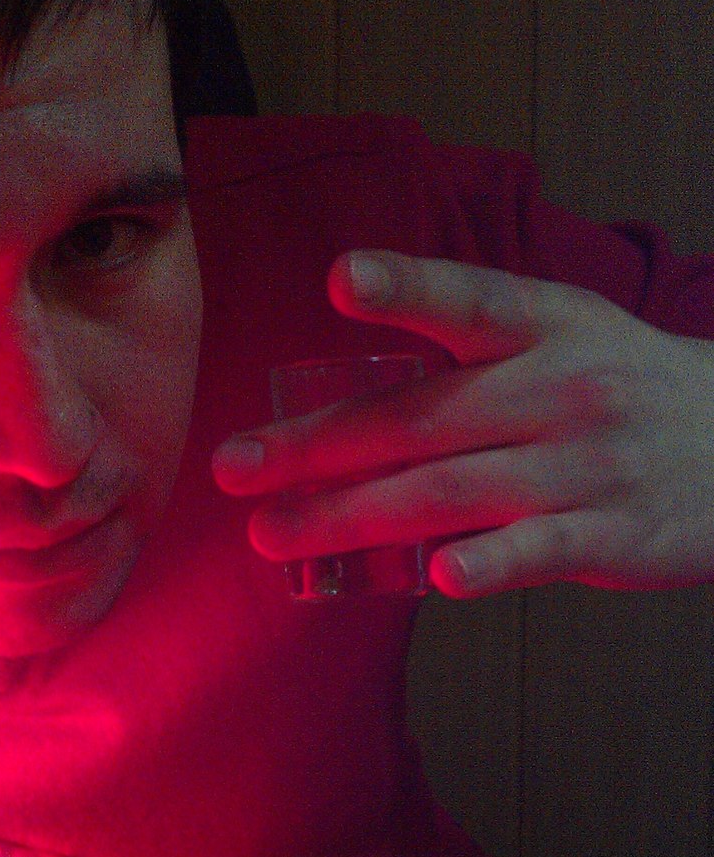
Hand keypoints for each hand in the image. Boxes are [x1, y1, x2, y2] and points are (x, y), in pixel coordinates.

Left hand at [211, 250, 713, 595]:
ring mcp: (587, 465)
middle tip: (233, 466)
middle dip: (318, 445)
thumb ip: (465, 357)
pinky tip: (437, 578)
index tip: (338, 278)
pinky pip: (541, 551)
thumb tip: (340, 403)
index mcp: (546, 327)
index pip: (469, 302)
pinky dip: (490, 563)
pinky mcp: (614, 536)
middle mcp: (562, 389)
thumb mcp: (563, 339)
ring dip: (356, 515)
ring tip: (275, 533)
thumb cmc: (623, 391)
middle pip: (422, 417)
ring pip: (453, 490)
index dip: (406, 285)